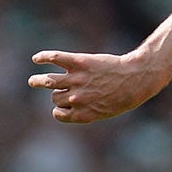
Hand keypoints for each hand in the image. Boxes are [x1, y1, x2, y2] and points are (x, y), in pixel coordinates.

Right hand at [27, 49, 171, 122]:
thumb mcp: (107, 109)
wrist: (137, 78)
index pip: (58, 114)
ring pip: (48, 81)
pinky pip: (54, 59)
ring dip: (38, 81)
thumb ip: (88, 110)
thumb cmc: (126, 95)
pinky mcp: (78, 63)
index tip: (61, 108)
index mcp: (83, 113)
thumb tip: (70, 107)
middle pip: (56, 97)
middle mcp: (77, 99)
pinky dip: (43, 58)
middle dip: (58, 95)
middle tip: (56, 92)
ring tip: (33, 81)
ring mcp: (76, 80)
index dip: (59, 111)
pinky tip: (37, 59)